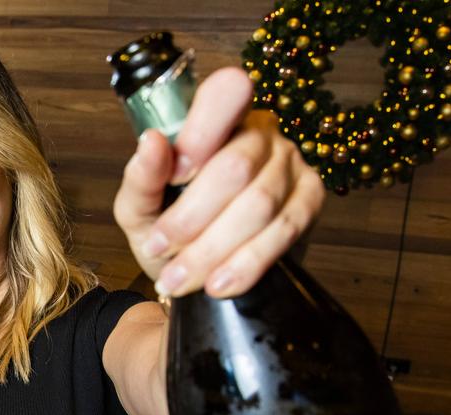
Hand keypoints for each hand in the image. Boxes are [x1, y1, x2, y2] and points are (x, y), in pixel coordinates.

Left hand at [114, 67, 324, 297]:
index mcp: (216, 119)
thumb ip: (140, 179)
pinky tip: (218, 284)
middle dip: (191, 217)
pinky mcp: (310, 199)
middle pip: (235, 167)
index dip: (202, 132)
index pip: (225, 94)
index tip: (176, 173)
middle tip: (160, 248)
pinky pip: (285, 231)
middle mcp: (259, 132)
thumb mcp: (140, 208)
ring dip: (212, 250)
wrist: (197, 273)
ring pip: (259, 205)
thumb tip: (151, 142)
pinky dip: (246, 263)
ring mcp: (290, 163)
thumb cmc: (168, 229)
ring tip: (178, 279)